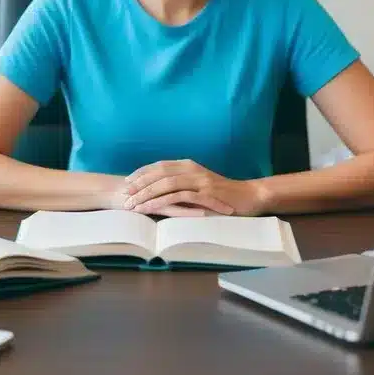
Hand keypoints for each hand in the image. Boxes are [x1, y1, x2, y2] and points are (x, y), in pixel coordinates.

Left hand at [121, 159, 267, 216]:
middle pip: (158, 173)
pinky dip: (160, 202)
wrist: (249, 197)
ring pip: (165, 184)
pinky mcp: (204, 194)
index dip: (141, 173)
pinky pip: (176, 197)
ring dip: (146, 194)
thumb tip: (160, 190)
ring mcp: (198, 180)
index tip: (127, 182)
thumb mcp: (200, 185)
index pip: (159, 165)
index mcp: (189, 165)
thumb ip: (183, 184)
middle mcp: (191, 169)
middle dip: (139, 184)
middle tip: (124, 195)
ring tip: (132, 205)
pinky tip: (149, 209)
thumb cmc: (223, 195)